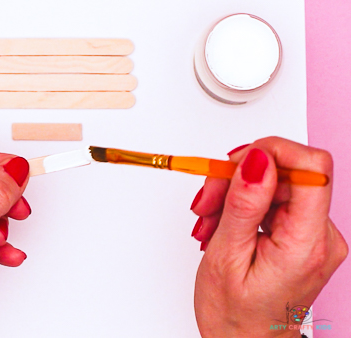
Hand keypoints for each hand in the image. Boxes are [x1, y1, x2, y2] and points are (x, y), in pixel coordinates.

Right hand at [190, 137, 346, 336]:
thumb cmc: (234, 315)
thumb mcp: (226, 257)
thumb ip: (244, 205)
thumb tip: (258, 160)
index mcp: (307, 243)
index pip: (312, 167)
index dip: (272, 152)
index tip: (236, 165)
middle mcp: (321, 236)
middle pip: (287, 173)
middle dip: (239, 178)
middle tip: (207, 202)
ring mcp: (313, 236)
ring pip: (275, 184)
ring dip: (234, 195)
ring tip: (209, 223)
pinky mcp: (302, 236)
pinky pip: (274, 202)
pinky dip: (242, 207)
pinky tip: (222, 226)